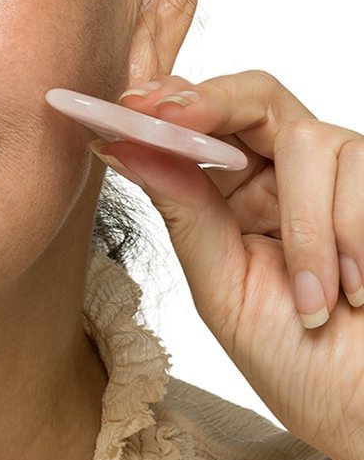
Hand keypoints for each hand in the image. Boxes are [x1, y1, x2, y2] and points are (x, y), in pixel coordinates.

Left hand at [91, 71, 363, 459]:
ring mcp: (342, 178)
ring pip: (308, 140)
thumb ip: (183, 212)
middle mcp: (285, 175)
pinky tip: (354, 288)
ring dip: (306, 224)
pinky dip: (349, 234)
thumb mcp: (223, 288)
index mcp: (236, 195)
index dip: (169, 101)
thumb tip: (120, 146)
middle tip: (173, 117)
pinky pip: (360, 171)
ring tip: (314, 296)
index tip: (132, 104)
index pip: (203, 121)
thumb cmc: (301, 363)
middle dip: (212, 102)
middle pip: (254, 96)